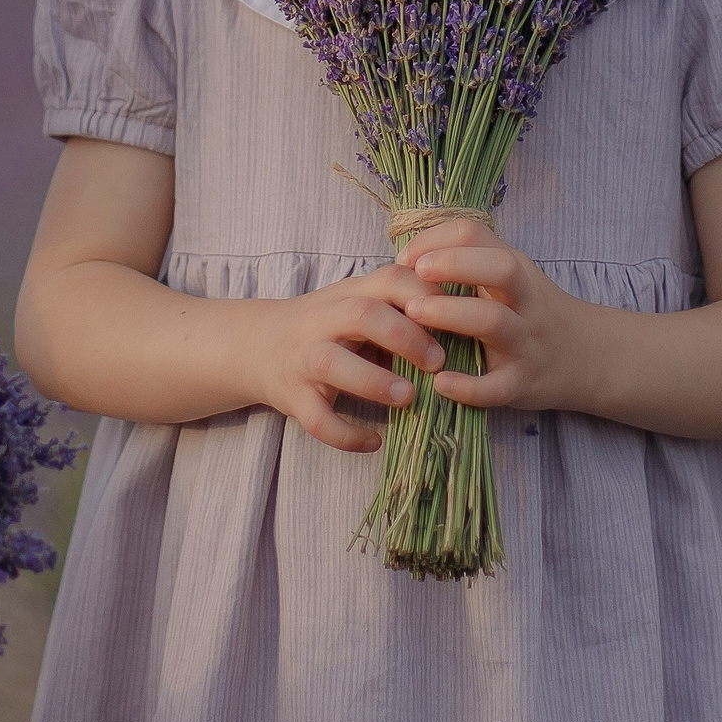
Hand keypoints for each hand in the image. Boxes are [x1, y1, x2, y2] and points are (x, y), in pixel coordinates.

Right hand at [243, 263, 448, 452]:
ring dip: (373, 381)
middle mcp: (323, 320)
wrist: (259, 346)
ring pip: (333, 363)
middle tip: (439, 361)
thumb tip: (461, 321)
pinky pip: (317, 419)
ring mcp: (304, 358)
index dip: (422, 294)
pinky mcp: (292, 397)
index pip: (388, 280)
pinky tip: (374, 442)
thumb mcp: (358, 304)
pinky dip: (346, 434)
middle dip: (404, 336)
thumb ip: (399, 306)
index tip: (455, 315)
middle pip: (362, 315)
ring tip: (408, 399)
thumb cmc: (328, 325)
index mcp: (349, 294)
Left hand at [393, 219, 586, 415]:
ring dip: (450, 313)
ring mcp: (525, 342)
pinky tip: (439, 382)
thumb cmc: (530, 310)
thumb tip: (409, 257)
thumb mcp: (511, 276)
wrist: (586, 356)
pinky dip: (467, 387)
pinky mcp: (522, 383)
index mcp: (515, 269)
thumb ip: (470, 260)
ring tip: (413, 313)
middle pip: (499, 268)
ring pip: (493, 321)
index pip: (475, 234)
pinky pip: (495, 387)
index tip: (407, 260)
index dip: (435, 240)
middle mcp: (524, 301)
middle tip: (413, 273)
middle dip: (453, 264)